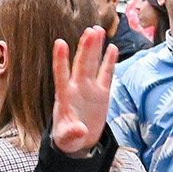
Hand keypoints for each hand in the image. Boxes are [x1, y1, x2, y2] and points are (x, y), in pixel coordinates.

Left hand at [48, 26, 117, 155]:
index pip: (61, 74)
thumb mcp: (67, 139)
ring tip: (98, 30)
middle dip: (85, 47)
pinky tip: (112, 48)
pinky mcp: (102, 93)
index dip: (61, 60)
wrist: (78, 141)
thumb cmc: (67, 139)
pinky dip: (109, 62)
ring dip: (95, 47)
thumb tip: (80, 130)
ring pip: (93, 64)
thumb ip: (72, 133)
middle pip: (81, 64)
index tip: (60, 43)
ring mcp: (89, 88)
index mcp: (65, 96)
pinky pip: (106, 74)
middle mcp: (77, 88)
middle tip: (90, 30)